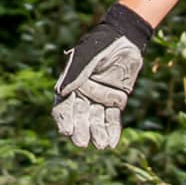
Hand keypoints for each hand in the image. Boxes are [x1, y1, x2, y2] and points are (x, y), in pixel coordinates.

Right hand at [52, 2, 154, 148]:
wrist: (124, 39)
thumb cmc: (101, 45)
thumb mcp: (86, 58)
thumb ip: (74, 74)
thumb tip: (61, 92)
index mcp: (71, 85)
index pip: (63, 107)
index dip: (64, 120)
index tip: (66, 131)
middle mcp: (83, 95)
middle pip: (79, 117)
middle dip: (81, 130)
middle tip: (82, 142)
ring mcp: (99, 99)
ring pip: (96, 120)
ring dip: (98, 133)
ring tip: (101, 145)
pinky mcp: (116, 101)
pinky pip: (112, 118)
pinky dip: (112, 130)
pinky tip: (112, 142)